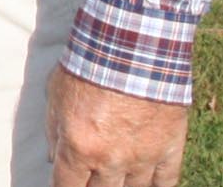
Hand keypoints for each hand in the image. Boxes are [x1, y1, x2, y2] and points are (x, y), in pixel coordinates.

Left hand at [49, 66, 185, 186]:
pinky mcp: (170, 149)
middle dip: (91, 186)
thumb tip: (54, 159)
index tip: (64, 186)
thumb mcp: (55, 96)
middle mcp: (111, 160)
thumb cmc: (88, 67)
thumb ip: (53, 132)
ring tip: (115, 175)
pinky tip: (145, 182)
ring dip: (121, 184)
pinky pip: (165, 182)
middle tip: (89, 175)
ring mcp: (143, 157)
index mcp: (79, 147)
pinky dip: (155, 185)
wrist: (134, 49)